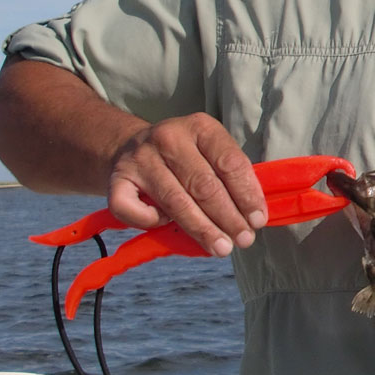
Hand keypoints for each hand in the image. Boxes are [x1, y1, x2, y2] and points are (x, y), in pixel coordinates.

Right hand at [107, 113, 266, 255]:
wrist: (129, 145)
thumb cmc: (184, 157)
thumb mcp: (209, 152)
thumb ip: (230, 176)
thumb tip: (254, 215)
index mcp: (200, 127)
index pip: (229, 162)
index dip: (247, 194)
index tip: (258, 220)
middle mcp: (169, 137)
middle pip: (204, 185)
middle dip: (228, 217)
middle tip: (244, 240)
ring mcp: (140, 158)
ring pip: (175, 201)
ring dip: (202, 229)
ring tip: (222, 248)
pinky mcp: (116, 180)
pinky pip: (134, 210)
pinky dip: (151, 222)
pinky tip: (166, 225)